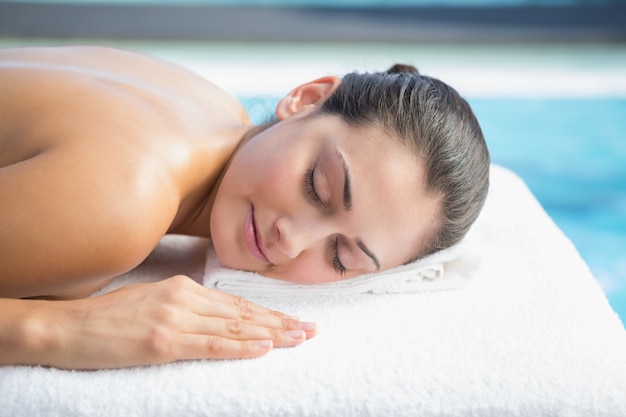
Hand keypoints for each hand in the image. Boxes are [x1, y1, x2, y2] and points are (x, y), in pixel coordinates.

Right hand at [44, 275, 316, 368]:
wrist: (67, 327)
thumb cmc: (107, 318)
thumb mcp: (153, 300)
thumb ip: (185, 304)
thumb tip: (215, 314)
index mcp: (183, 288)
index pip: (236, 304)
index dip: (268, 313)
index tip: (293, 320)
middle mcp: (184, 298)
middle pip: (242, 314)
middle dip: (279, 322)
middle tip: (311, 330)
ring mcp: (175, 319)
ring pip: (234, 328)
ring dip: (271, 334)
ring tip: (299, 338)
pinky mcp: (163, 341)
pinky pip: (210, 345)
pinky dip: (240, 347)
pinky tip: (263, 348)